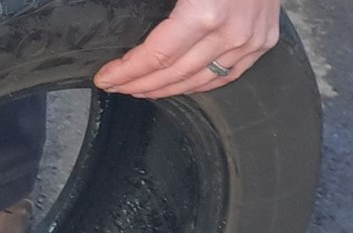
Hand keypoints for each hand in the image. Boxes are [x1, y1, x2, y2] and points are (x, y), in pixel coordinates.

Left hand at [93, 0, 280, 98]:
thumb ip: (151, 4)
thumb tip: (119, 18)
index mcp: (204, 14)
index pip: (155, 57)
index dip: (126, 72)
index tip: (105, 78)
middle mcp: (229, 33)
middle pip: (173, 74)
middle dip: (139, 84)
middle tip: (116, 86)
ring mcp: (249, 40)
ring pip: (198, 80)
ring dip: (165, 89)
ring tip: (140, 90)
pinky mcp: (263, 42)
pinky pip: (226, 75)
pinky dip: (198, 84)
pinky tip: (177, 86)